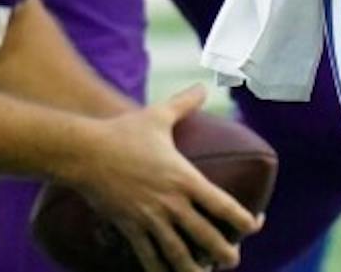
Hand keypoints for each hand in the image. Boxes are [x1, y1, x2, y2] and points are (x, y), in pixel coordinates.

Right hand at [65, 86, 261, 271]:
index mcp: (185, 177)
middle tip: (233, 259)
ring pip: (180, 254)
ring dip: (196, 269)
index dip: (245, 220)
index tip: (255, 225)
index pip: (225, 206)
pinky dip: (160, 270)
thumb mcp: (158, 115)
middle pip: (208, 237)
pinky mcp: (130, 227)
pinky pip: (148, 257)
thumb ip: (184, 103)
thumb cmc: (123, 132)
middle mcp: (171, 202)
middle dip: (226, 253)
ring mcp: (150, 218)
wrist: (85, 151)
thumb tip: (202, 86)